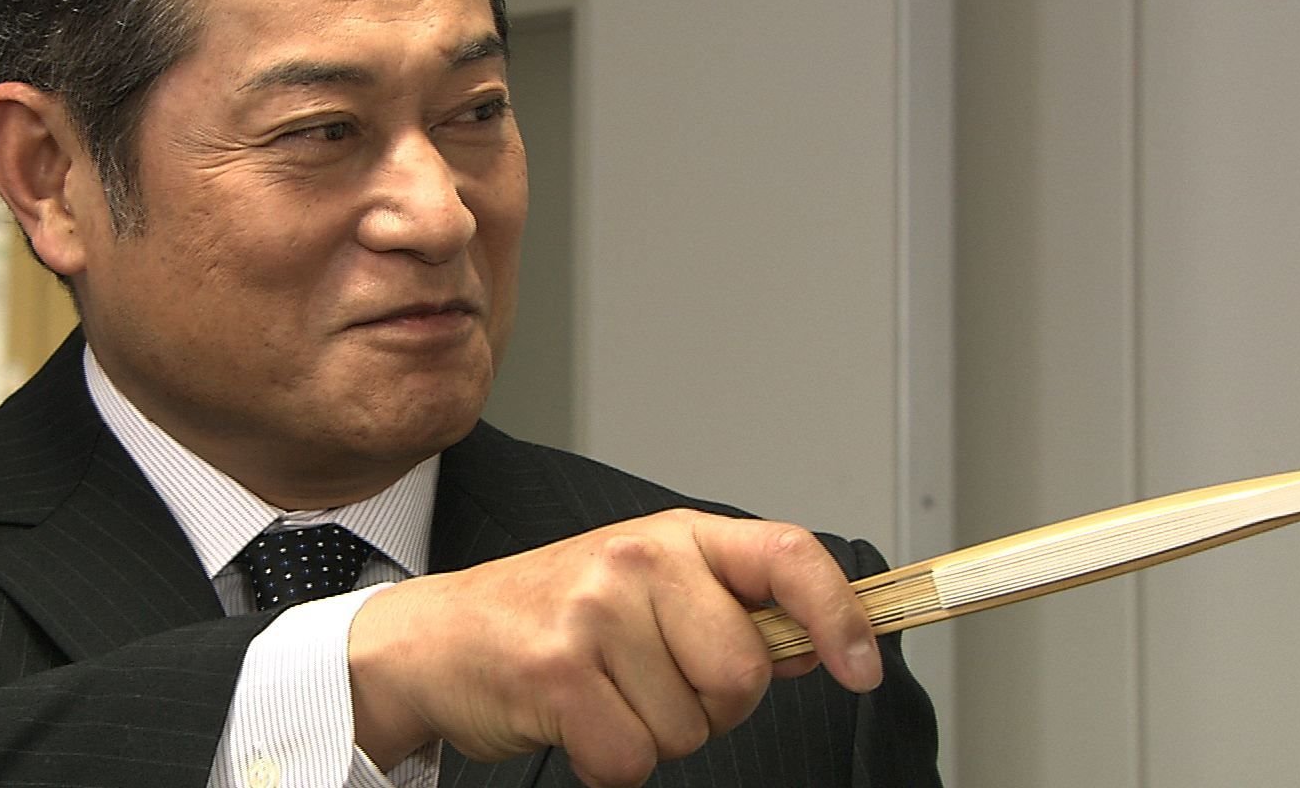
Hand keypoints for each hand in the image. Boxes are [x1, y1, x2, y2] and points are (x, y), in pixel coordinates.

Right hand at [347, 508, 881, 786]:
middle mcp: (639, 559)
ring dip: (652, 735)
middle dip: (712, 707)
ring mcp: (595, 611)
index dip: (841, 614)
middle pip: (743, 674)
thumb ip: (731, 612)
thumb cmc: (552, 616)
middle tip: (653, 685)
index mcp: (676, 536)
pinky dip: (609, 762)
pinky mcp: (556, 670)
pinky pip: (632, 759)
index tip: (862, 669)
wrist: (437, 639)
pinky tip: (574, 721)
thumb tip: (818, 646)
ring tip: (601, 695)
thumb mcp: (647, 589)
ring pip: (688, 728)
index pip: (788, 555)